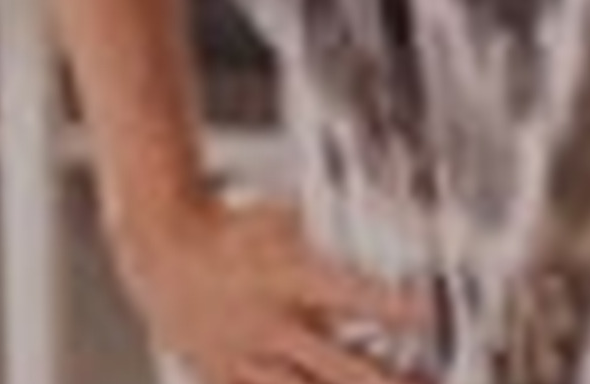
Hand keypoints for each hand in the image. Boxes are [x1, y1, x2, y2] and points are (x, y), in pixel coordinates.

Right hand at [111, 196, 431, 383]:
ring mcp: (246, 355)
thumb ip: (330, 242)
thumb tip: (385, 237)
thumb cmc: (232, 227)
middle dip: (386, 380)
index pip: (354, 296)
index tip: (426, 315)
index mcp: (289, 276)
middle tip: (427, 381)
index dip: (393, 308)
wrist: (162, 248)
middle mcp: (272, 322)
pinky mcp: (224, 374)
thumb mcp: (288, 221)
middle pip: (339, 366)